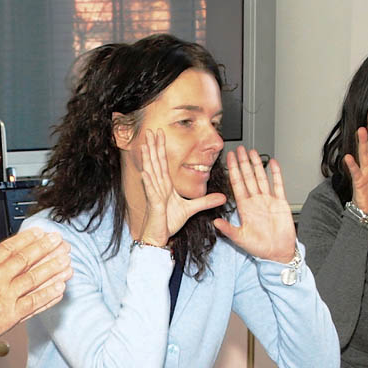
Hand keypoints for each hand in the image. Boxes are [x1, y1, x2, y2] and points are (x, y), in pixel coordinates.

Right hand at [0, 226, 71, 346]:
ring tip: (67, 262)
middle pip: (27, 260)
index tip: (40, 233)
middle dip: (46, 249)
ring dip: (53, 269)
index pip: (10, 248)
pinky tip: (60, 289)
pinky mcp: (12, 316)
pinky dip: (48, 296)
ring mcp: (8, 297)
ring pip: (35, 279)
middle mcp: (0, 279)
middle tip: (60, 242)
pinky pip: (35, 303)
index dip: (28, 239)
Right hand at [135, 129, 227, 244]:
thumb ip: (206, 201)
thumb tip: (222, 197)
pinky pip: (151, 191)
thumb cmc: (168, 222)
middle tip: (151, 130)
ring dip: (148, 158)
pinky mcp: (154, 204)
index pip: (164, 163)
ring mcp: (154, 194)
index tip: (161, 135)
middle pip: (156, 162)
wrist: (158, 236)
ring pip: (151, 172)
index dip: (162, 148)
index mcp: (165, 186)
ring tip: (145, 144)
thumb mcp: (191, 209)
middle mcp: (158, 187)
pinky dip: (148, 182)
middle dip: (154, 146)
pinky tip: (145, 172)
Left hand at [213, 147, 295, 261]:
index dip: (233, 170)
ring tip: (253, 152)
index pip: (237, 184)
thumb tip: (215, 222)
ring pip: (261, 178)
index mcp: (245, 208)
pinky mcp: (281, 203)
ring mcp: (268, 200)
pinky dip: (276, 174)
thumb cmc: (260, 248)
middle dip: (243, 162)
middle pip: (248, 177)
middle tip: (239, 149)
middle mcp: (256, 201)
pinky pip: (278, 185)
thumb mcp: (240, 239)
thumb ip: (228, 229)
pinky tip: (273, 164)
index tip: (228, 158)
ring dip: (257, 165)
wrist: (278, 253)